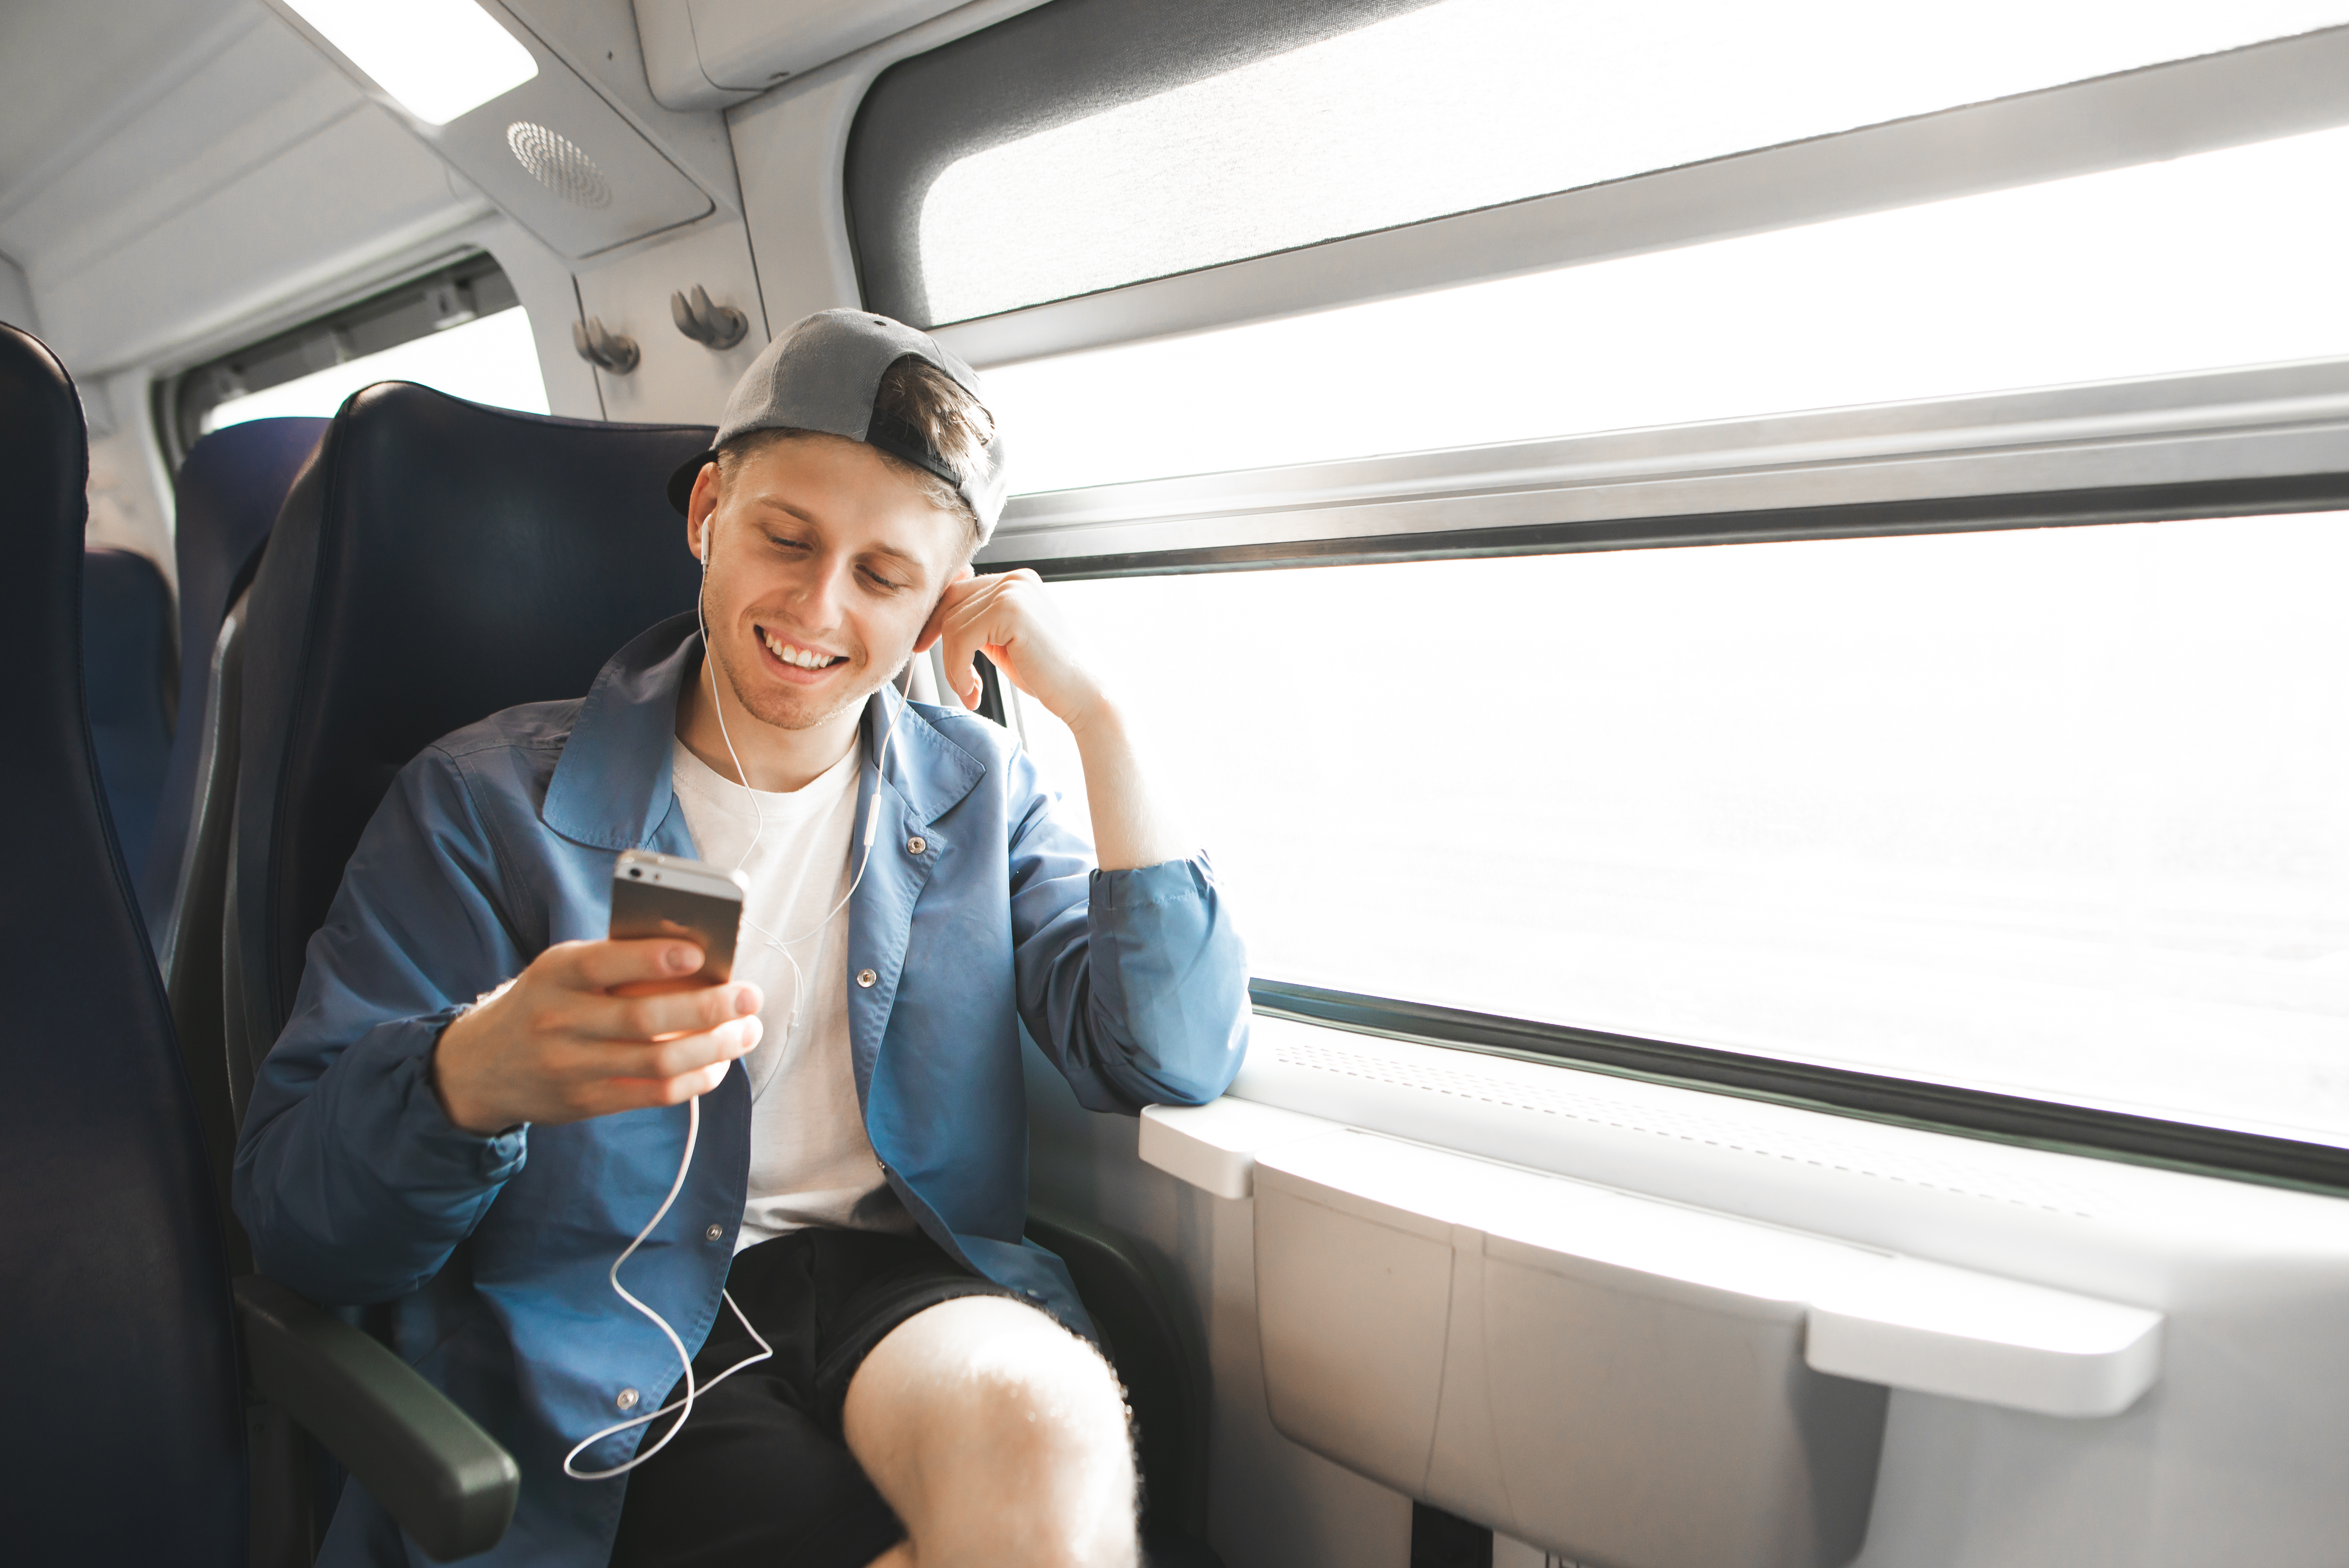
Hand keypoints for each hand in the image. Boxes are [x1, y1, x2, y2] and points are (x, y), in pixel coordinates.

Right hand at [431, 939, 762, 1134]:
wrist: (482, 1066)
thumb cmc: (545, 1001)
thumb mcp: (562, 969)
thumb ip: (617, 961)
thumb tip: (700, 957)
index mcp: (555, 974)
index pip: (604, 962)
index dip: (654, 959)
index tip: (701, 954)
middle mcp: (558, 1020)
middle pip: (642, 1018)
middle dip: (707, 1008)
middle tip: (750, 996)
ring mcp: (570, 1067)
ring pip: (656, 1060)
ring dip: (714, 1047)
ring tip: (747, 1031)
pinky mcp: (585, 1102)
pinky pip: (653, 1093)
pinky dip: (695, 1078)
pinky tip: (720, 1063)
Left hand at [918, 568, 1109, 733]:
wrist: (1084, 694)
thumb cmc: (1047, 675)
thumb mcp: (1004, 642)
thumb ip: (979, 625)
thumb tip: (936, 621)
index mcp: (1016, 582)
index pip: (959, 592)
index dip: (936, 622)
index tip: (924, 648)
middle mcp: (1015, 579)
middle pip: (951, 603)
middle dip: (940, 642)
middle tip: (953, 681)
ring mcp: (1014, 591)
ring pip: (952, 623)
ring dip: (953, 666)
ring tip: (969, 692)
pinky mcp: (1010, 610)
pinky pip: (961, 638)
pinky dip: (958, 670)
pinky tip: (974, 692)